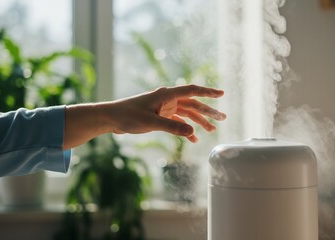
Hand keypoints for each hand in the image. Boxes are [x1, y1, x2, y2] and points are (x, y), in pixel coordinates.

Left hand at [104, 85, 225, 142]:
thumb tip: (193, 133)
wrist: (111, 118)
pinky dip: (185, 130)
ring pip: (187, 113)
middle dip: (208, 110)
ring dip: (199, 121)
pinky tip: (193, 139)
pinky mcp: (160, 116)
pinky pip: (177, 122)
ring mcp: (164, 108)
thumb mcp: (150, 123)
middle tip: (223, 117)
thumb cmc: (128, 116)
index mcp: (166, 95)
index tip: (221, 93)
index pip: (192, 91)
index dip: (208, 92)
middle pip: (193, 103)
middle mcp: (167, 99)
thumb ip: (172, 128)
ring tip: (212, 130)